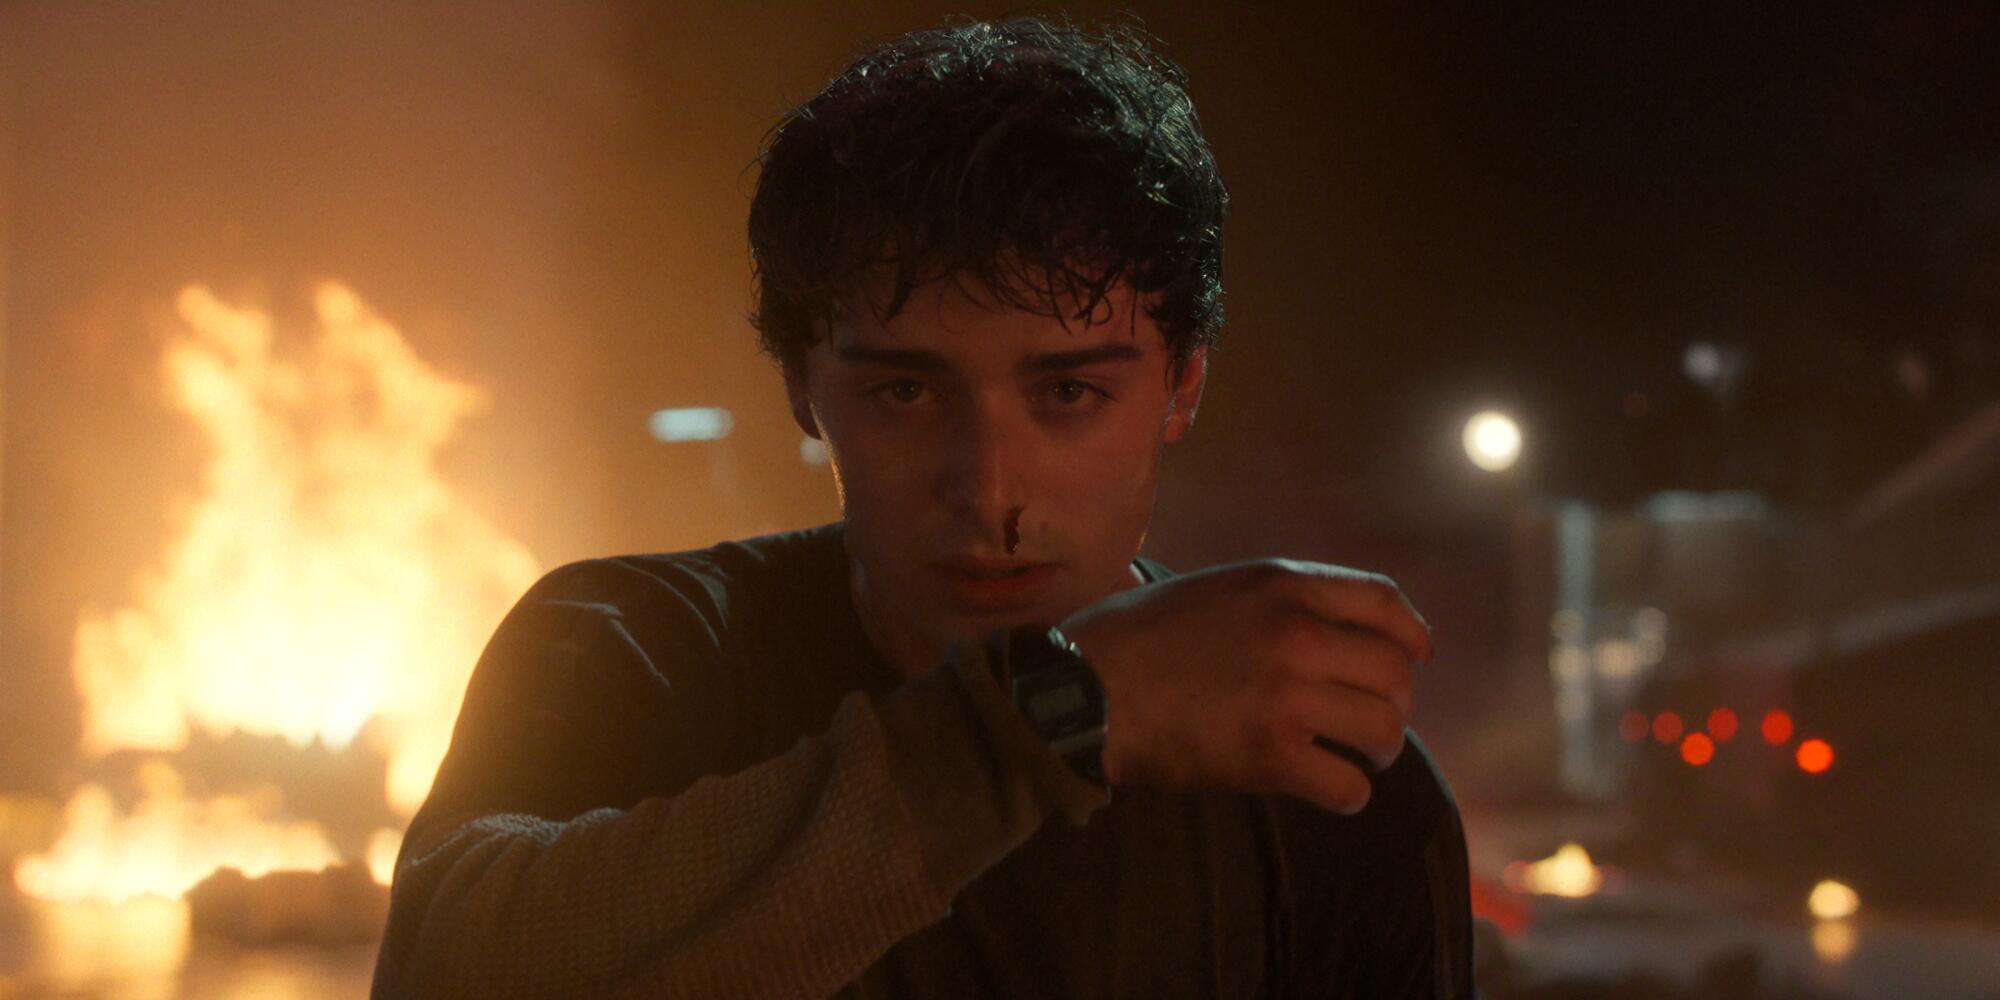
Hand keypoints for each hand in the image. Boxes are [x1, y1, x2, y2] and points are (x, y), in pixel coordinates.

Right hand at [1060, 559, 1431, 813]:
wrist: (1083, 690)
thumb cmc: (1137, 638)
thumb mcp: (1217, 588)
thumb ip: (1278, 599)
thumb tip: (1336, 628)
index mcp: (1282, 586)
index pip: (1385, 603)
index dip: (1412, 636)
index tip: (1416, 658)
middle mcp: (1296, 634)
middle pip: (1396, 674)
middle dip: (1394, 703)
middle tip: (1371, 722)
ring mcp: (1287, 697)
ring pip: (1383, 731)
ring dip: (1377, 751)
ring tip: (1356, 758)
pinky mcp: (1269, 756)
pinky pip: (1347, 785)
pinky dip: (1347, 793)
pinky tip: (1328, 789)